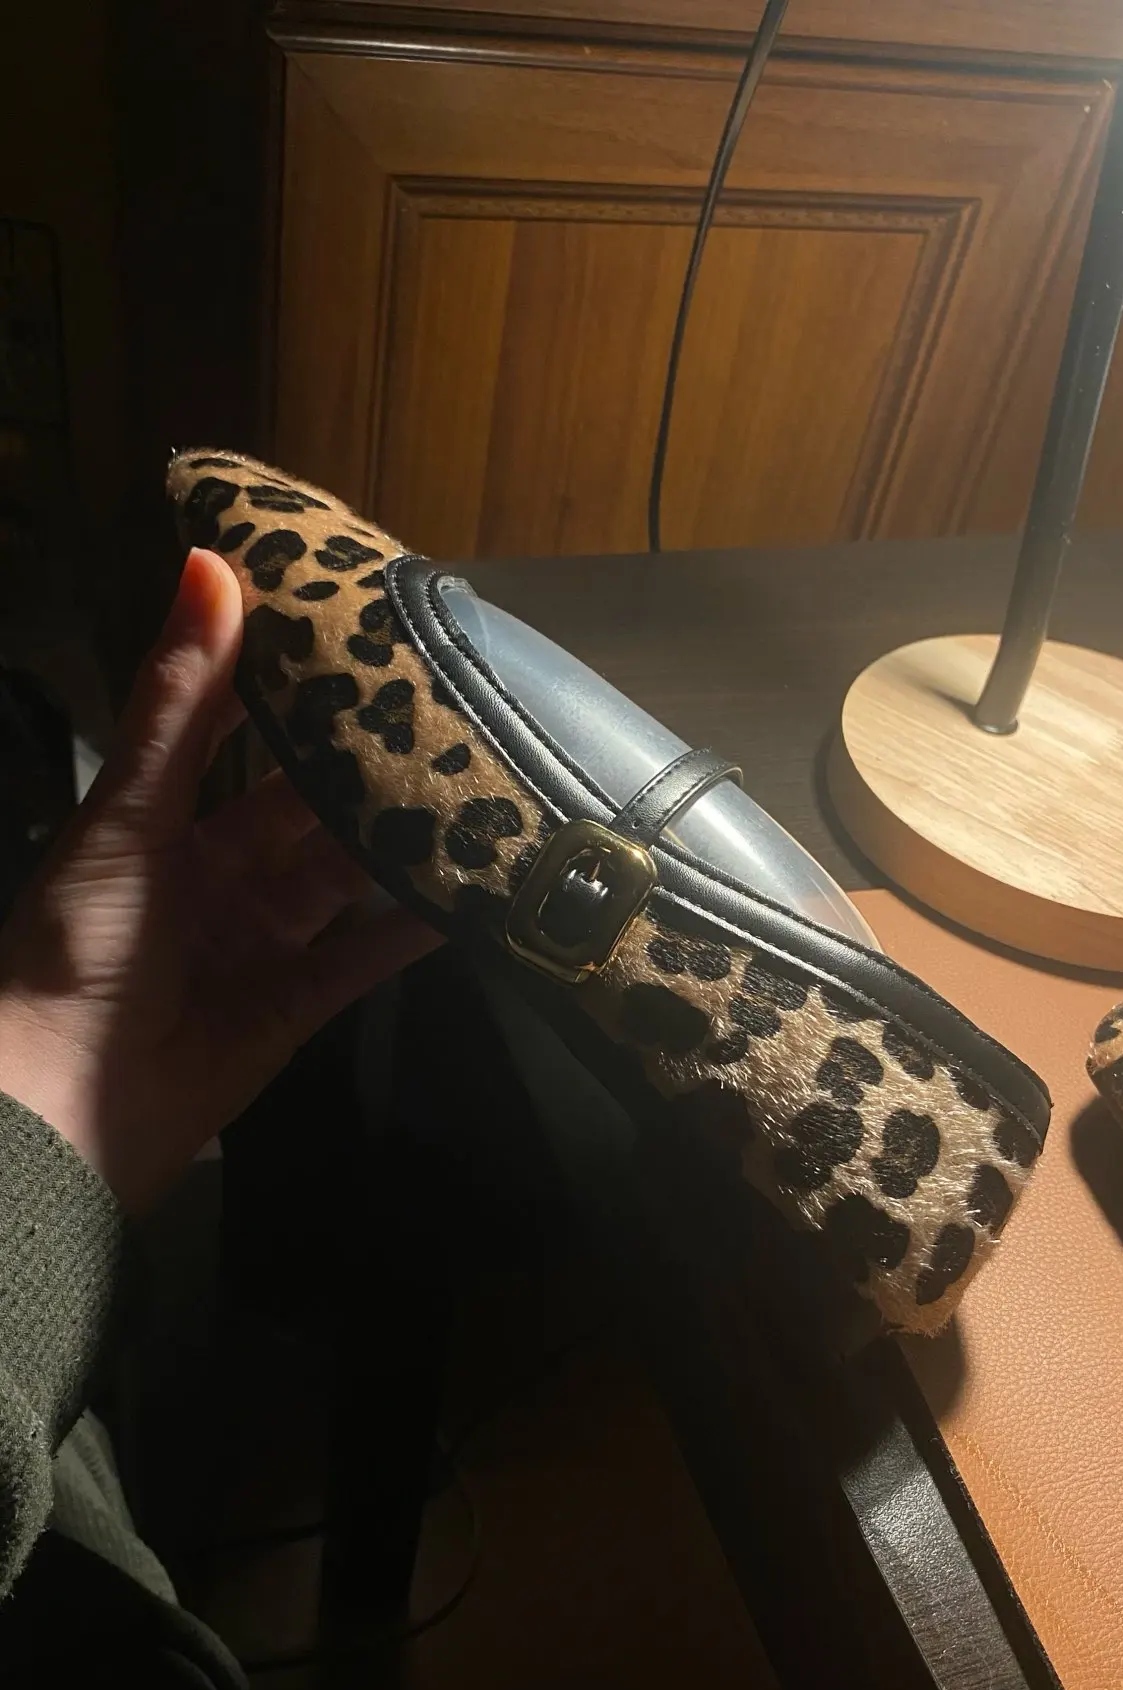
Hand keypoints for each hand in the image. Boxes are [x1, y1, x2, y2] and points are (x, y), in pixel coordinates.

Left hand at [0, 548, 436, 1211]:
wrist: (62, 1109)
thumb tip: (209, 563)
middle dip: (357, 760)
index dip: (283, 681)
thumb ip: (178, 702)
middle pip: (300, 805)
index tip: (349, 626)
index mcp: (158, 823)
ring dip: (395, 834)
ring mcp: (259, 942)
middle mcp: (213, 874)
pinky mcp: (297, 1005)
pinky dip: (413, 922)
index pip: (230, 732)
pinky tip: (469, 881)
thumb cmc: (77, 947)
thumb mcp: (128, 815)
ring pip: (342, 874)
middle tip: (441, 700)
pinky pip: (365, 954)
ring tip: (474, 778)